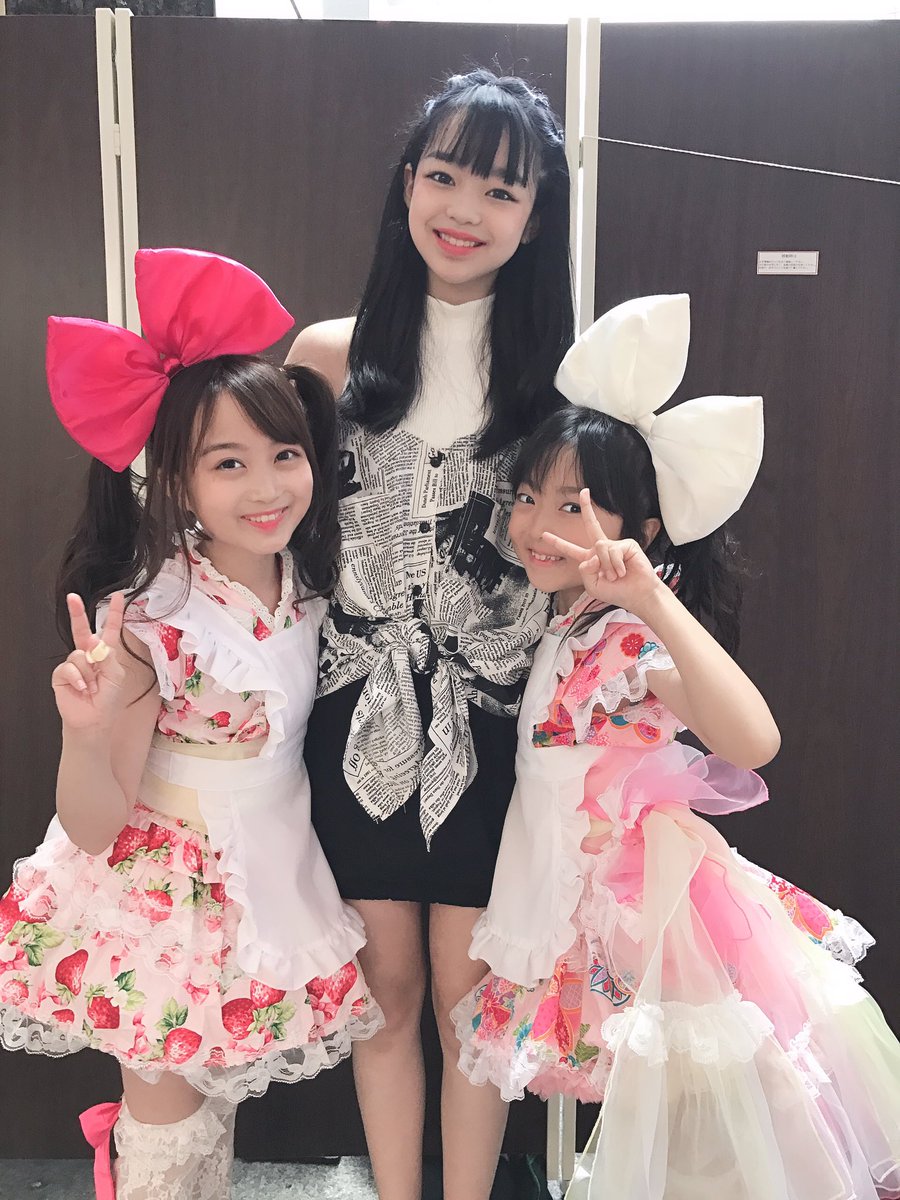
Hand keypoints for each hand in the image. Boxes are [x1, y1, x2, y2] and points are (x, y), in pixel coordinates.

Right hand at [51, 593, 127, 731]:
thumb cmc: (108, 699)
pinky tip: (83, 689)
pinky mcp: (62, 674)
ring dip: (89, 672)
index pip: (110, 629)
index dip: (114, 613)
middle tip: (73, 598)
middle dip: (77, 612)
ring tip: (93, 687)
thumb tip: (93, 640)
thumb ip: (107, 656)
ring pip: (79, 654)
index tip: (119, 596)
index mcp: (105, 653)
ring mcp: (74, 663)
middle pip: (82, 630)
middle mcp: (88, 654)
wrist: (94, 719)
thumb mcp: (115, 675)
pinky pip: (69, 667)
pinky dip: (78, 679)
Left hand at [543, 489, 664, 613]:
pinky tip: (623, 572)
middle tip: (584, 492)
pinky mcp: (627, 544)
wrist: (637, 595)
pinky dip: (615, 565)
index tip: (544, 534)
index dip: (557, 542)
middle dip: (587, 508)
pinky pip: (612, 550)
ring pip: (599, 547)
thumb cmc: (617, 592)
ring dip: (606, 567)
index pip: (571, 549)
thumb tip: (591, 555)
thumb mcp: (592, 586)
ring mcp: (614, 545)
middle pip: (591, 525)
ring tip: (614, 577)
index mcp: (590, 560)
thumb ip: (584, 571)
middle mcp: (602, 549)